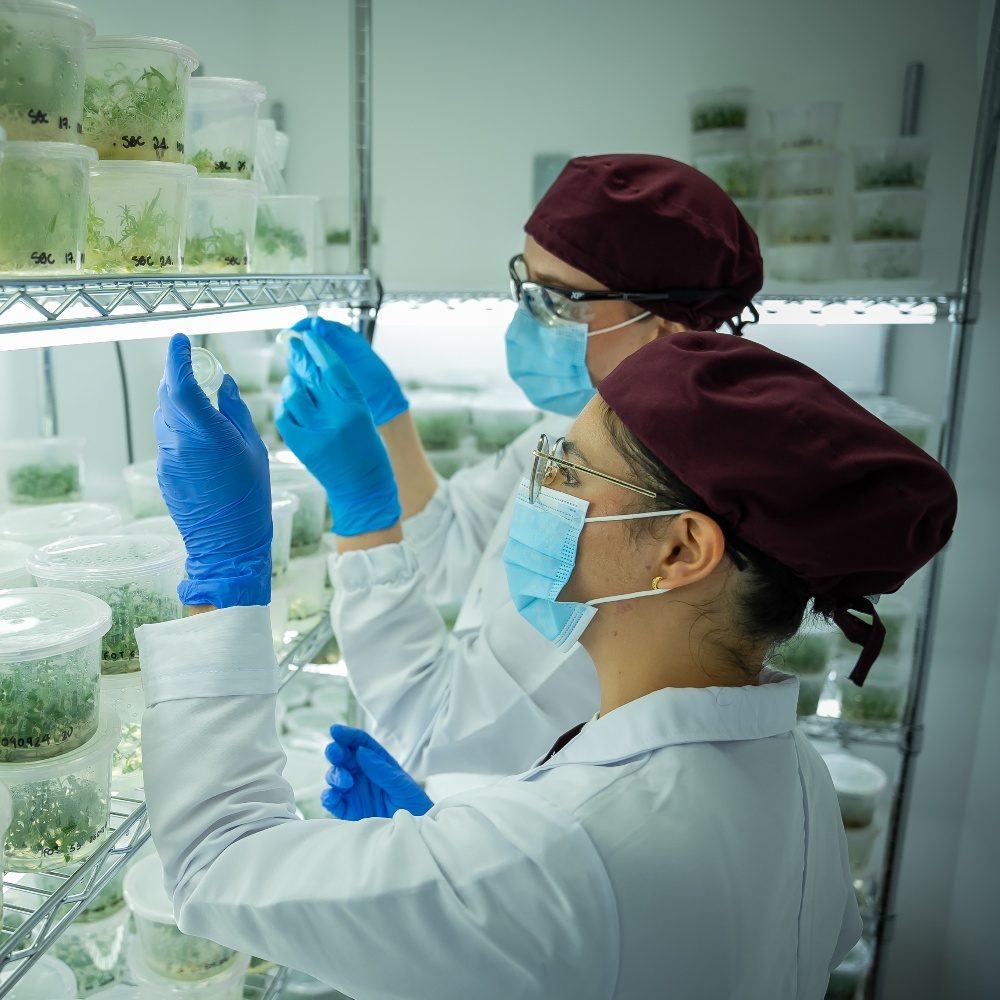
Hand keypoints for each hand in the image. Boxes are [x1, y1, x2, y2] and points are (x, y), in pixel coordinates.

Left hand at [155, 333, 271, 607]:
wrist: (229, 545)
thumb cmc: (251, 498)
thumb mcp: (254, 450)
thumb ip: (235, 413)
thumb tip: (224, 384)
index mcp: (207, 435)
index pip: (180, 385)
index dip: (178, 358)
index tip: (182, 340)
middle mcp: (180, 444)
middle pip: (168, 396)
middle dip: (179, 378)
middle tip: (196, 369)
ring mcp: (167, 460)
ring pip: (165, 418)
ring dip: (180, 405)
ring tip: (205, 410)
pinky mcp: (163, 473)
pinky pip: (169, 441)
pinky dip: (182, 431)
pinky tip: (204, 445)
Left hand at [275, 332, 400, 536]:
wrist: (363, 490)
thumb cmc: (367, 451)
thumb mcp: (363, 416)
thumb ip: (342, 392)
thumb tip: (316, 364)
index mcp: (356, 408)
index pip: (333, 369)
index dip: (318, 349)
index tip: (309, 337)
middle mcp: (335, 418)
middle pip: (311, 377)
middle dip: (300, 357)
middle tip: (293, 345)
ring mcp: (315, 433)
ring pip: (293, 393)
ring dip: (292, 382)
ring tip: (295, 379)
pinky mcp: (300, 446)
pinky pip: (283, 415)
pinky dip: (284, 404)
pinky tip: (290, 402)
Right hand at [291, 316, 407, 425]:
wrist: (382, 403)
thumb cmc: (373, 376)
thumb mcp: (354, 355)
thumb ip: (335, 339)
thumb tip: (317, 322)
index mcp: (340, 336)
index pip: (314, 325)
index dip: (301, 328)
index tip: (291, 336)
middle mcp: (330, 348)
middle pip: (304, 342)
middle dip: (297, 348)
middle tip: (294, 357)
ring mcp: (325, 365)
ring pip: (303, 359)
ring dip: (298, 364)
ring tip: (299, 372)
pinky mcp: (323, 380)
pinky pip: (306, 374)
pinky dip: (302, 377)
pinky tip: (303, 383)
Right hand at [321, 725, 432, 820]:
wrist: (413, 830)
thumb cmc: (413, 804)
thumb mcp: (401, 784)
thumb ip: (381, 770)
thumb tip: (361, 751)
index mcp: (377, 762)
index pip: (360, 743)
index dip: (348, 735)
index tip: (335, 730)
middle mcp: (362, 774)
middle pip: (343, 757)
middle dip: (336, 752)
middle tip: (336, 753)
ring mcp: (353, 791)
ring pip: (335, 776)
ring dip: (335, 775)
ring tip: (346, 782)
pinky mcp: (347, 809)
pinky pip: (332, 801)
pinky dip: (328, 797)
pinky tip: (333, 796)